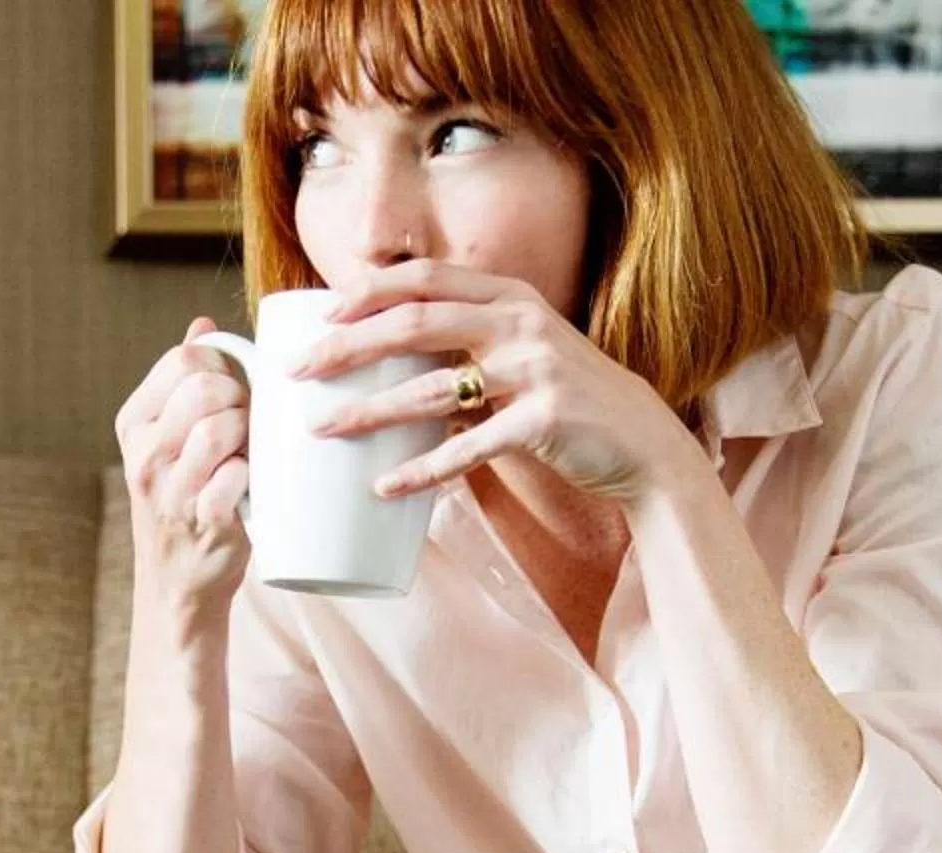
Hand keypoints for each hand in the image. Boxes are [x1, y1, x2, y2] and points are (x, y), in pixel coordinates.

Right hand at [115, 315, 251, 618]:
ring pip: (220, 427)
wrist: (177, 585)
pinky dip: (252, 475)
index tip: (233, 389)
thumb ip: (183, 383)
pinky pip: (236, 476)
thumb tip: (204, 325)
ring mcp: (170, 489)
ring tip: (249, 452)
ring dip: (249, 434)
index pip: (182, 359)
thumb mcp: (169, 440)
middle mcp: (144, 453)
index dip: (223, 365)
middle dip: (241, 397)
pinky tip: (250, 484)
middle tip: (248, 424)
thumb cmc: (184, 500)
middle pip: (205, 388)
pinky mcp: (203, 521)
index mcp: (135, 422)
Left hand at [290, 260, 694, 506]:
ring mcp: (534, 371)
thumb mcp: (521, 354)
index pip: (424, 277)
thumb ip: (467, 346)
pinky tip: (384, 485)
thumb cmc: (567, 401)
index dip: (369, 291)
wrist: (642, 443)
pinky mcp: (542, 422)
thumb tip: (387, 359)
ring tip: (324, 429)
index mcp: (510, 296)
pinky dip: (421, 471)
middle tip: (300, 372)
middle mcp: (520, 323)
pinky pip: (466, 449)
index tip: (322, 314)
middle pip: (414, 324)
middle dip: (348, 347)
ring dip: (370, 411)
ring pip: (431, 390)